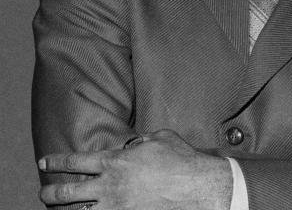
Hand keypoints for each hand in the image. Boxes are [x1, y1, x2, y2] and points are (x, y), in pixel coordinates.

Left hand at [38, 129, 231, 209]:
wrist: (198, 186)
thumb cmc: (182, 159)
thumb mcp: (160, 138)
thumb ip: (141, 141)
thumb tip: (135, 144)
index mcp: (115, 161)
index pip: (74, 161)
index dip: (55, 161)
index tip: (44, 162)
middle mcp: (109, 186)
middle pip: (66, 192)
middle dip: (50, 193)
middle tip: (44, 192)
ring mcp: (115, 207)